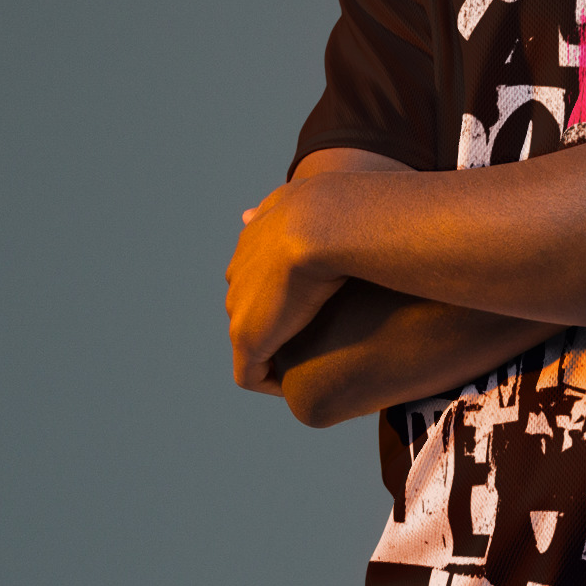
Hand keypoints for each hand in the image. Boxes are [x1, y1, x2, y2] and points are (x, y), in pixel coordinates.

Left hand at [225, 178, 345, 393]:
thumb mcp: (335, 198)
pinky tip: (300, 387)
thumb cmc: (346, 209)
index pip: (259, 268)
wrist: (326, 224)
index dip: (286, 289)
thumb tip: (346, 215)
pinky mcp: (247, 339)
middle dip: (277, 321)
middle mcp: (240, 269)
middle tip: (319, 338)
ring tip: (313, 365)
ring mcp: (239, 305)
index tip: (319, 304)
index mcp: (258, 235)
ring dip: (276, 351)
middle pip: (251, 303)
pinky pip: (250, 373)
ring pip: (251, 336)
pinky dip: (270, 382)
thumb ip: (328, 203)